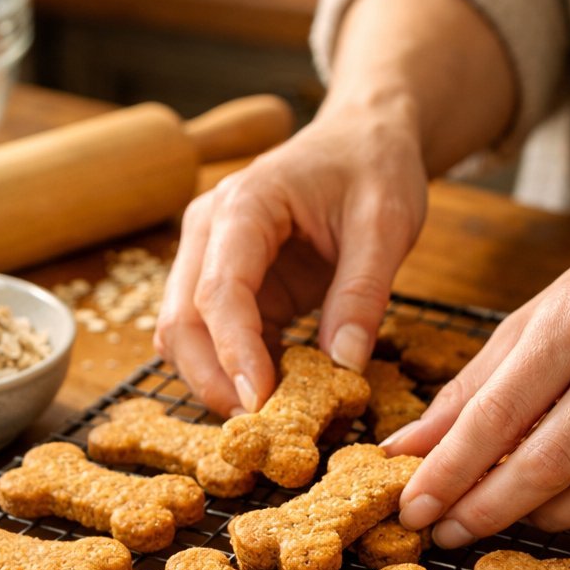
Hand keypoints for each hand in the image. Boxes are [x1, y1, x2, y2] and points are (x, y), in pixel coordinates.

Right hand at [154, 95, 427, 414]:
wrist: (362, 137)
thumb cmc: (374, 166)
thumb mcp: (388, 223)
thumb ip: (364, 293)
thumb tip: (344, 367)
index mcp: (244, 203)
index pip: (220, 289)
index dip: (234, 352)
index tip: (258, 403)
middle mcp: (208, 230)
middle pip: (181, 320)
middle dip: (212, 380)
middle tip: (260, 431)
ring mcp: (207, 259)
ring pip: (183, 337)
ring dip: (215, 382)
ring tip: (269, 422)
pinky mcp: (226, 286)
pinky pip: (213, 340)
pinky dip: (235, 374)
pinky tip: (274, 399)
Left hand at [387, 232, 569, 542]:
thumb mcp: (531, 322)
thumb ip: (471, 389)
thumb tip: (408, 448)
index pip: (496, 416)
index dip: (449, 472)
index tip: (415, 509)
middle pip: (546, 466)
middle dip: (486, 511)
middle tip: (449, 532)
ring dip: (544, 519)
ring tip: (513, 512)